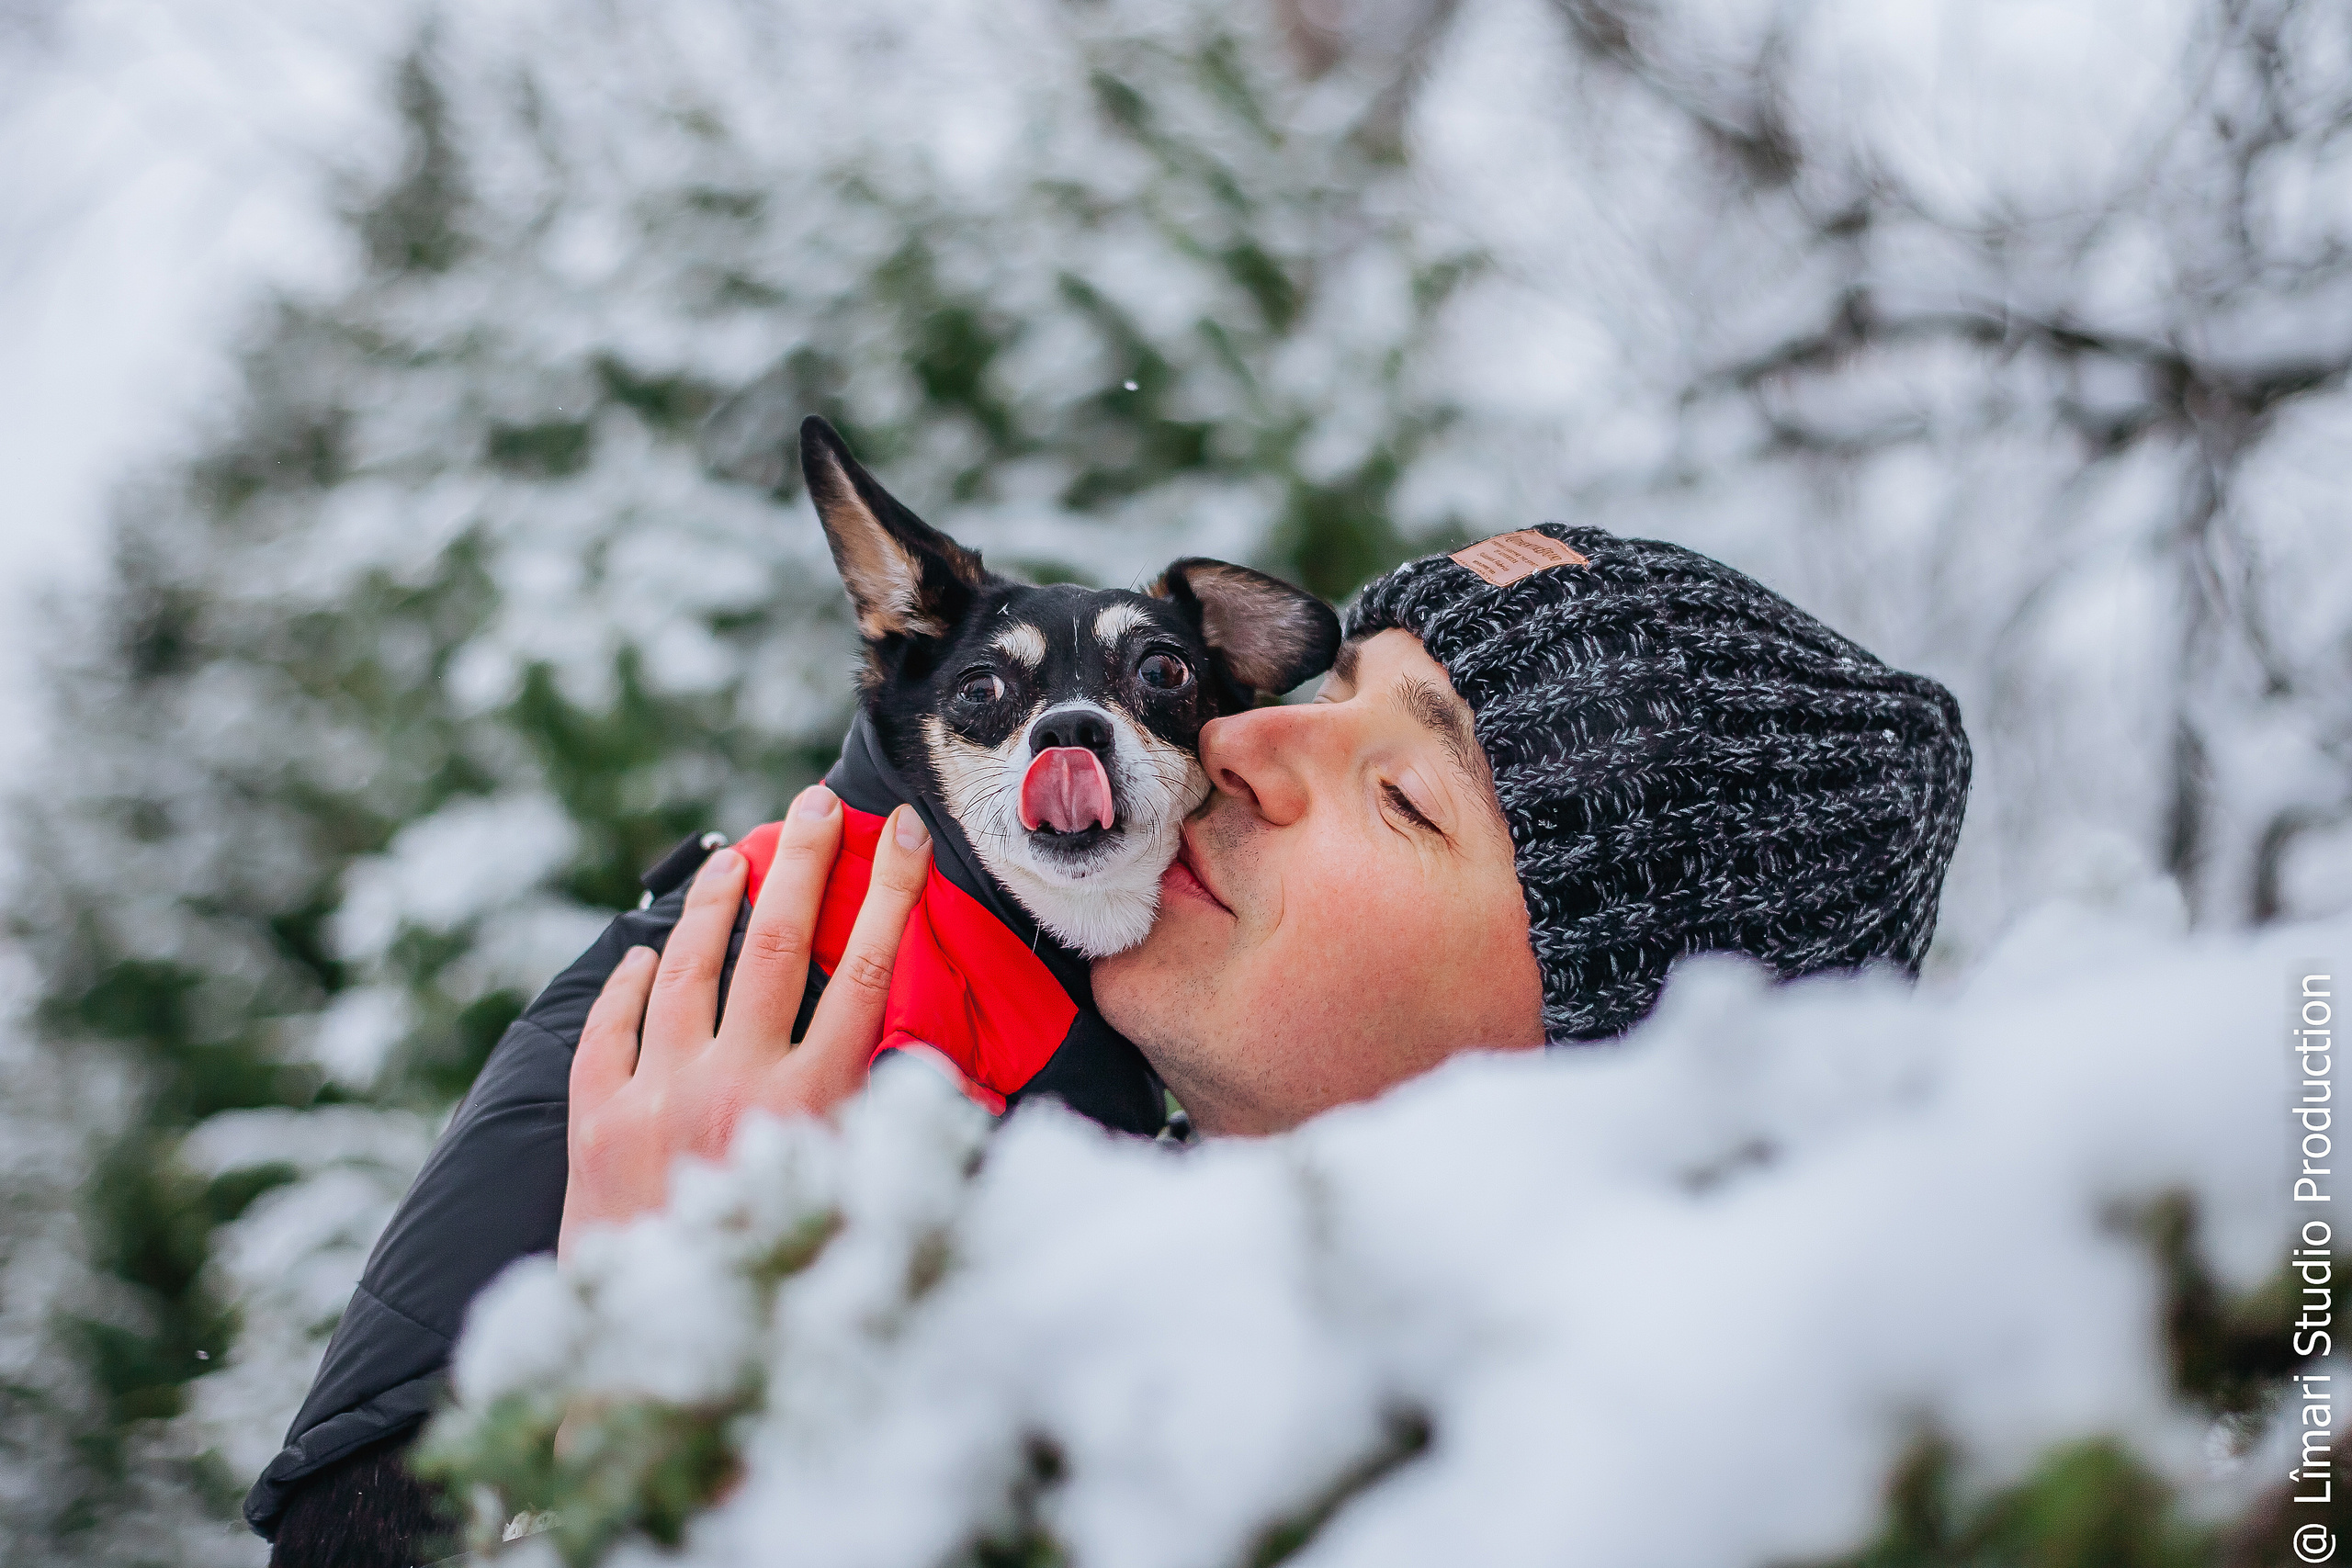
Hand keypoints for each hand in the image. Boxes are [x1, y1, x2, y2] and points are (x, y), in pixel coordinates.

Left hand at [557, 785, 931, 1260]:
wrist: (660, 1374)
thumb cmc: (784, 1296)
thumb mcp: (863, 1208)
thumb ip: (894, 1131)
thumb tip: (939, 1069)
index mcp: (812, 1106)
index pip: (863, 970)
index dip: (888, 891)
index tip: (902, 832)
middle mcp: (732, 1087)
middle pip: (772, 943)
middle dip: (803, 861)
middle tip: (816, 804)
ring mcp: (656, 1097)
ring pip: (686, 967)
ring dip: (715, 899)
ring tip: (737, 853)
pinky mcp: (596, 1122)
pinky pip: (611, 1026)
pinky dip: (633, 980)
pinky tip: (650, 953)